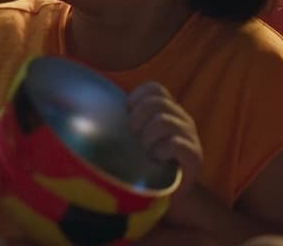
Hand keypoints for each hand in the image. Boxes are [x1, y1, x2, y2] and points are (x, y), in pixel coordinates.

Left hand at [127, 81, 201, 219]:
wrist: (168, 194)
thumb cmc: (145, 163)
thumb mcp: (133, 137)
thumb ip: (123, 119)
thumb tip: (87, 104)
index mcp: (169, 110)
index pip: (155, 88)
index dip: (136, 98)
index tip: (127, 117)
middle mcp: (182, 119)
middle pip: (157, 102)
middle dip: (137, 119)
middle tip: (134, 137)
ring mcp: (191, 137)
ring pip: (163, 121)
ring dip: (147, 138)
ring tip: (146, 151)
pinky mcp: (195, 157)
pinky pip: (175, 144)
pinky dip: (160, 151)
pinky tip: (157, 161)